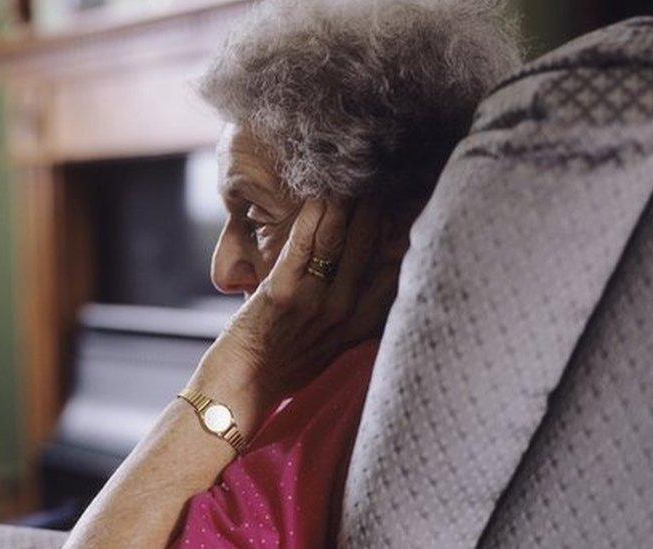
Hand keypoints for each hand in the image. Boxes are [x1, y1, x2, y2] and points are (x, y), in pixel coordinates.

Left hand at [189, 197, 398, 429]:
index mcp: (360, 324)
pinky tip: (320, 193)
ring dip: (347, 205)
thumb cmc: (286, 364)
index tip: (408, 206)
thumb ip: (358, 315)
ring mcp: (315, 303)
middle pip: (369, 248)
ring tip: (352, 177)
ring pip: (339, 240)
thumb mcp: (336, 345)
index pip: (394, 271)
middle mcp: (344, 313)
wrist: (244, 387)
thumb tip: (379, 281)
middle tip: (380, 177)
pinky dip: (313, 217)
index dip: (402, 235)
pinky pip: (303, 245)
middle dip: (376, 209)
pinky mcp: (283, 294)